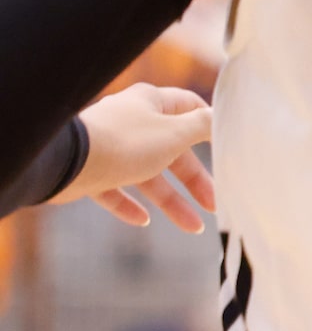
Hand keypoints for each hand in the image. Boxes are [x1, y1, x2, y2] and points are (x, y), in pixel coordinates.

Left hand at [64, 84, 214, 230]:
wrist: (65, 162)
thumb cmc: (126, 142)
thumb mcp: (175, 133)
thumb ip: (201, 127)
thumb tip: (219, 118)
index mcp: (151, 103)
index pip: (189, 107)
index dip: (209, 126)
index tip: (227, 145)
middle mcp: (131, 122)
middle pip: (172, 152)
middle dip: (195, 181)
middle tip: (214, 204)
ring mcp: (110, 148)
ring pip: (148, 176)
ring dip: (171, 201)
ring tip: (193, 227)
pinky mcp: (91, 172)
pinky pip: (116, 189)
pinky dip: (130, 205)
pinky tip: (143, 221)